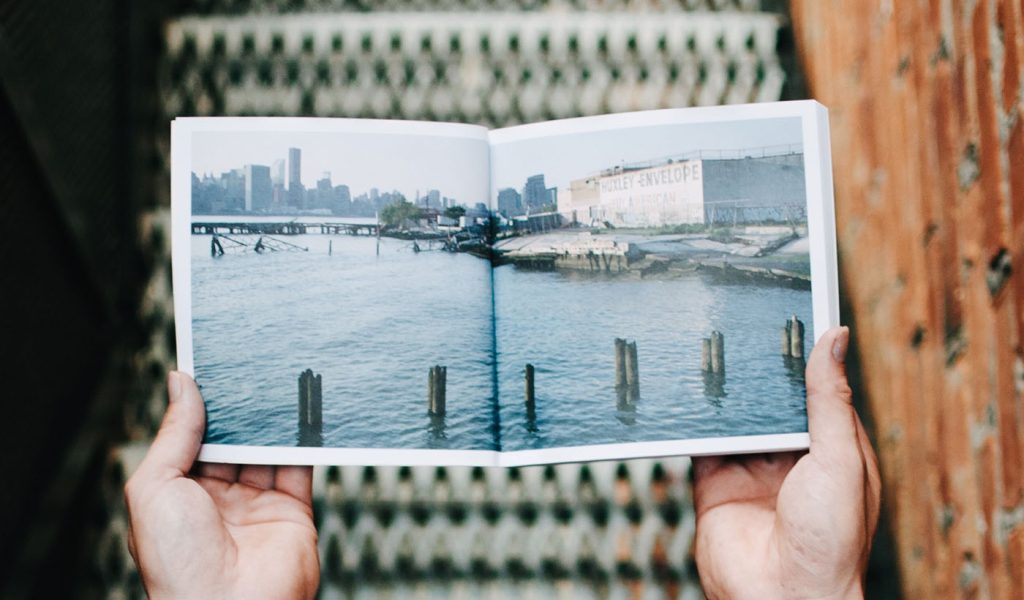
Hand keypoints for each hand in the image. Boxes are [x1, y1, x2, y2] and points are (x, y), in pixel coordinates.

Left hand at [124, 372, 319, 598]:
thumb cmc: (177, 562)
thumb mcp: (155, 487)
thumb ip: (175, 434)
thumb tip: (181, 383)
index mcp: (179, 494)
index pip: (193, 438)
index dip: (202, 405)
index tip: (213, 367)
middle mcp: (219, 499)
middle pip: (235, 440)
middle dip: (242, 407)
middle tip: (251, 366)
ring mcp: (258, 506)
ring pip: (268, 449)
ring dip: (273, 419)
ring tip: (279, 378)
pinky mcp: (294, 512)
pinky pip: (300, 467)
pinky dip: (304, 439)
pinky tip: (304, 411)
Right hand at [692, 326, 880, 598]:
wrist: (779, 597)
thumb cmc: (830, 542)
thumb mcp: (840, 459)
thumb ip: (829, 400)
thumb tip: (834, 338)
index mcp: (834, 450)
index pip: (819, 390)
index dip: (806, 356)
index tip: (791, 315)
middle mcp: (793, 457)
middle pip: (773, 400)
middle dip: (759, 369)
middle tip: (740, 320)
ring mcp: (753, 469)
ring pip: (736, 415)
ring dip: (725, 390)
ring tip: (710, 343)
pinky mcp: (716, 482)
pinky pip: (702, 441)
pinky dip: (693, 418)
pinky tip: (685, 389)